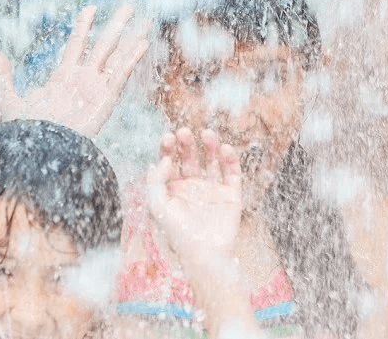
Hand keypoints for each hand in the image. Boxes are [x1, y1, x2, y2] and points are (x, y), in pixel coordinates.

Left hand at [0, 4, 148, 137]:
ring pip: (116, 57)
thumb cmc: (23, 133)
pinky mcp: (105, 100)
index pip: (77, 44)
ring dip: (130, 38)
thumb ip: (3, 76)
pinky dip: (132, 58)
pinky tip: (143, 42)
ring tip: (144, 21)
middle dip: (116, 25)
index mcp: (63, 78)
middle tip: (129, 7)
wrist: (38, 152)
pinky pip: (120, 75)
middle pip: (103, 45)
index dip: (85, 26)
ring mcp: (96, 89)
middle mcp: (83, 80)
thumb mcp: (7, 100)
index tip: (91, 8)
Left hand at [145, 128, 243, 265]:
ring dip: (209, 145)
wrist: (205, 254)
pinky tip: (224, 148)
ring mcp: (212, 189)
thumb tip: (164, 159)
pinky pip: (232, 172)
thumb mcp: (158, 206)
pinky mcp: (231, 194)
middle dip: (186, 143)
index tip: (169, 136)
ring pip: (211, 160)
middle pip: (189, 157)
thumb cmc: (178, 233)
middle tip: (184, 132)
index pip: (169, 161)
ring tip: (206, 133)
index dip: (168, 147)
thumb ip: (155, 180)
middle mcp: (192, 186)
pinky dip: (230, 159)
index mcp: (173, 188)